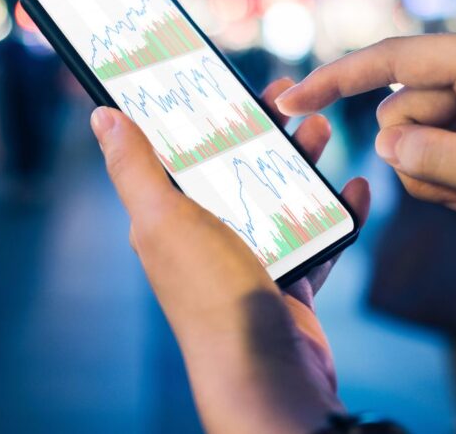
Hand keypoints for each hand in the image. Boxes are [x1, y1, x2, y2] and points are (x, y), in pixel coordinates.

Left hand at [90, 79, 369, 433]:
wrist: (268, 376)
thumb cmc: (212, 297)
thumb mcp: (164, 220)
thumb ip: (135, 168)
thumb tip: (102, 116)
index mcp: (166, 219)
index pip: (178, 151)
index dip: (199, 113)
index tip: (226, 80)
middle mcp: (202, 237)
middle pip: (232, 167)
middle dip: (261, 130)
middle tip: (289, 99)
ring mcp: (247, 260)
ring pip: (276, 196)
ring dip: (301, 163)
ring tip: (323, 132)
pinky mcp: (287, 282)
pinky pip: (314, 237)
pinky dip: (335, 214)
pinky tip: (353, 192)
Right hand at [277, 32, 455, 246]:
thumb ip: (441, 159)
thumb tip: (384, 143)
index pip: (395, 58)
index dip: (337, 78)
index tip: (291, 103)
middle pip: (402, 106)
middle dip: (414, 154)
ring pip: (414, 134)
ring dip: (432, 175)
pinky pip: (436, 150)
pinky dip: (446, 181)